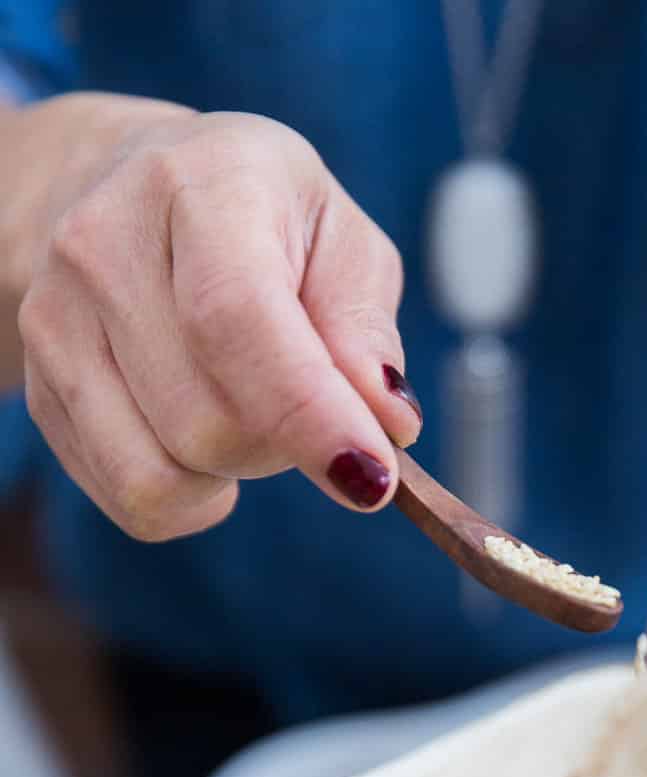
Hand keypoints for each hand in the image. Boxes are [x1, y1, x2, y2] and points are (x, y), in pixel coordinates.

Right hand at [11, 96, 421, 539]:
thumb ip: (366, 330)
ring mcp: (56, 319)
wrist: (123, 190)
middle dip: (285, 445)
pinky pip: (135, 500)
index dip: (308, 414)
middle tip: (304, 400)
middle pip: (210, 424)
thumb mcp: (343, 243)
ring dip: (235, 473)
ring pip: (165, 474)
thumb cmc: (265, 223)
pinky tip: (200, 439)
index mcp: (201, 186)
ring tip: (246, 405)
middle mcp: (105, 243)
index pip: (238, 318)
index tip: (373, 479)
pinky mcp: (41, 389)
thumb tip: (386, 419)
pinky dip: (191, 499)